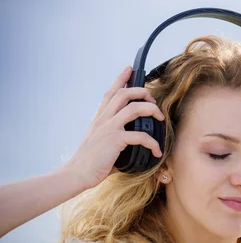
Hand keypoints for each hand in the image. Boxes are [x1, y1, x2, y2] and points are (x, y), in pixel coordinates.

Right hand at [63, 66, 164, 189]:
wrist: (77, 173)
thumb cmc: (92, 161)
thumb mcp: (101, 142)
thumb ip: (115, 135)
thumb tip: (133, 139)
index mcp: (100, 118)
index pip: (110, 92)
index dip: (120, 79)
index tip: (129, 68)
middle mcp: (104, 119)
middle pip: (124, 94)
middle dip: (143, 92)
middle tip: (153, 100)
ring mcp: (109, 128)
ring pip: (134, 108)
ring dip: (151, 109)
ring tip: (160, 118)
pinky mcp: (115, 140)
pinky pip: (140, 136)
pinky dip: (153, 143)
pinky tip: (157, 151)